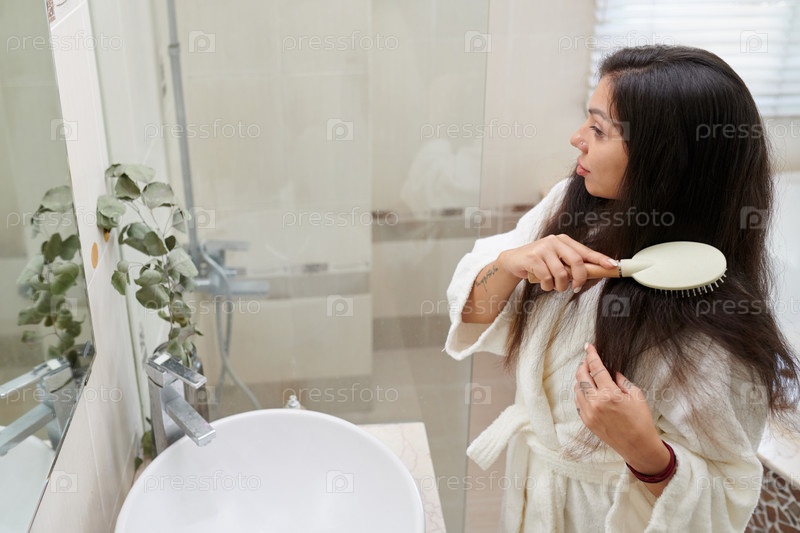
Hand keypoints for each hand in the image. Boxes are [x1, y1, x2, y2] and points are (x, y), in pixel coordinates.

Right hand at [497, 234, 616, 292]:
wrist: (513, 261)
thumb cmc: (538, 262)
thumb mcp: (556, 261)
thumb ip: (571, 265)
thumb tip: (592, 275)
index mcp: (564, 240)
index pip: (585, 251)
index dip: (600, 259)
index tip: (612, 265)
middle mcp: (554, 241)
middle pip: (577, 261)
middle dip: (579, 278)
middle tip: (577, 287)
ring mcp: (543, 248)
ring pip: (561, 273)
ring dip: (560, 286)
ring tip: (555, 287)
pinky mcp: (533, 258)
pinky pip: (547, 278)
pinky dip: (547, 286)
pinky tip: (543, 284)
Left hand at [574, 343, 670, 474]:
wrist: (638, 447)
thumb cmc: (641, 420)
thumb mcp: (637, 395)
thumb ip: (621, 380)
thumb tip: (611, 371)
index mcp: (610, 394)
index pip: (596, 368)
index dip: (591, 355)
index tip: (588, 347)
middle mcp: (596, 403)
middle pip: (581, 376)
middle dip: (583, 364)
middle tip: (587, 359)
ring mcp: (588, 413)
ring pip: (577, 388)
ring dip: (580, 378)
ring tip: (587, 373)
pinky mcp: (586, 421)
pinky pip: (578, 401)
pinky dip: (580, 392)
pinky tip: (587, 389)